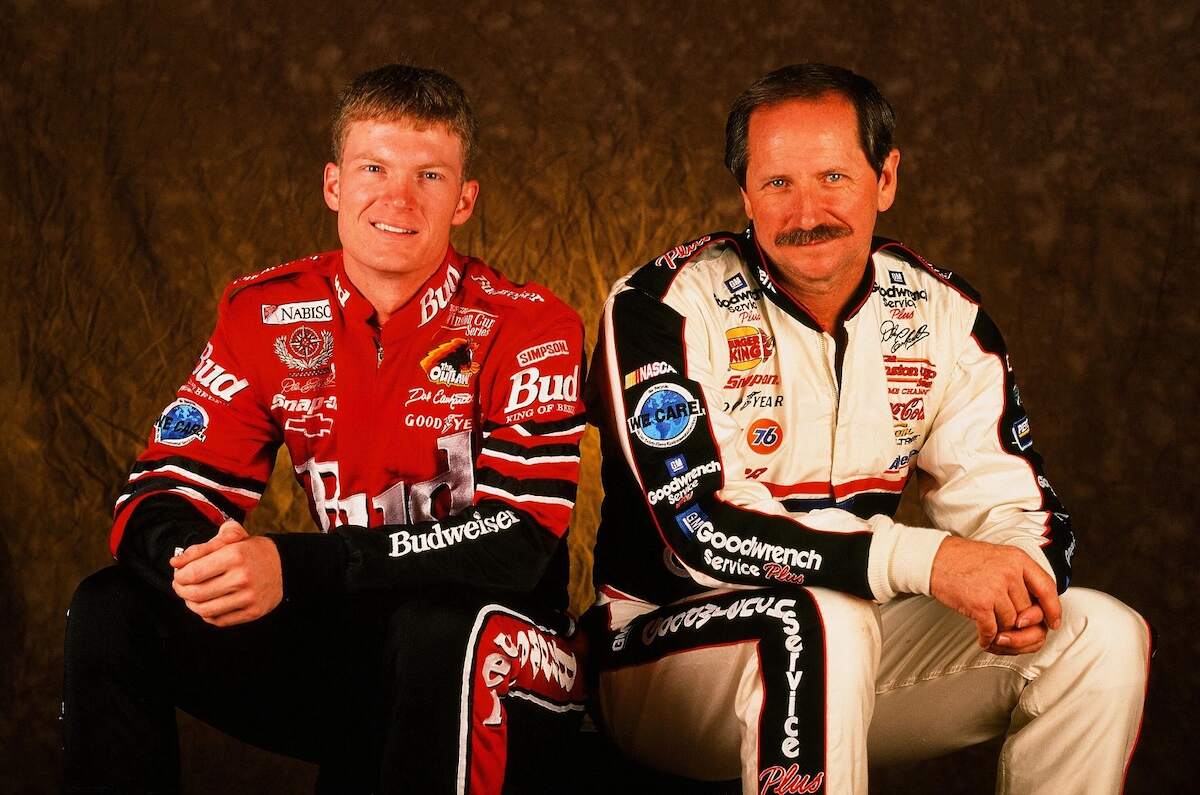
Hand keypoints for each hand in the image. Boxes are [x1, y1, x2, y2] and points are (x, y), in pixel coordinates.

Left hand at [171, 520, 282, 626]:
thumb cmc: (250, 549)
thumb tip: (175, 562)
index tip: (178, 575)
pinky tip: (208, 604)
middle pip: (195, 593)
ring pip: (204, 610)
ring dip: (191, 604)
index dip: (179, 577)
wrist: (284, 565)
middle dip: (181, 590)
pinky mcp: (253, 612)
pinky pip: (219, 620)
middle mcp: (242, 577)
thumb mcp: (229, 537)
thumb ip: (200, 548)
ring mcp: (249, 597)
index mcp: (235, 555)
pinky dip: (207, 615)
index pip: (192, 574)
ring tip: (191, 597)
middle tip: (181, 586)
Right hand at [929, 536, 1061, 651]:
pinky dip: (987, 638)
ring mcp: (995, 588)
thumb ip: (1019, 576)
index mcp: (1018, 559)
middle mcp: (1009, 573)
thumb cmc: (963, 559)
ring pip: (1010, 623)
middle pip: (1026, 611)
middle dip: (1017, 623)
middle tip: (1007, 626)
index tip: (1052, 622)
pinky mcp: (979, 604)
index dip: (1053, 609)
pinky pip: (992, 630)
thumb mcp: (999, 557)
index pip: (1047, 588)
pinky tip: (983, 638)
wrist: (932, 559)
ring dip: (1000, 630)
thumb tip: (1036, 607)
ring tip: (990, 626)